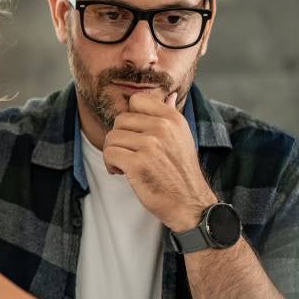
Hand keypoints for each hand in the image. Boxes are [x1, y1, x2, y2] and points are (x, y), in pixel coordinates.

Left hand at [103, 91, 217, 231]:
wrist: (190, 204)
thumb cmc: (181, 173)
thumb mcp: (182, 138)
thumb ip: (171, 115)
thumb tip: (170, 95)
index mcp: (172, 118)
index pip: (137, 100)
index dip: (130, 119)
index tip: (135, 135)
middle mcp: (162, 128)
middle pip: (120, 120)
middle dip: (120, 138)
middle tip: (129, 154)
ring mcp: (150, 145)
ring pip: (111, 137)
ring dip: (113, 153)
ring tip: (125, 165)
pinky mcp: (137, 164)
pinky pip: (109, 153)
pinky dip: (110, 164)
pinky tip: (121, 172)